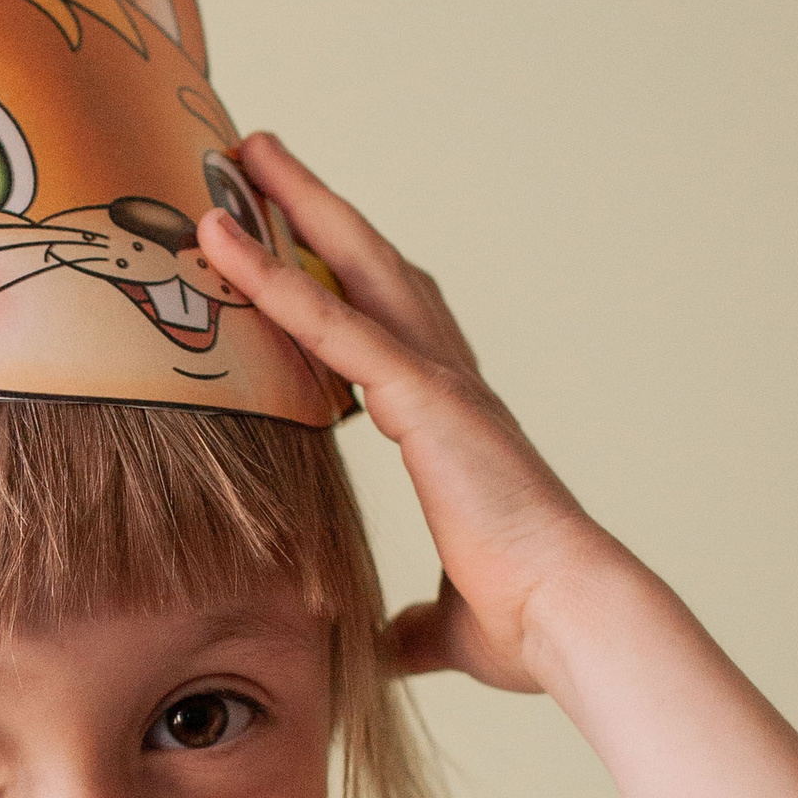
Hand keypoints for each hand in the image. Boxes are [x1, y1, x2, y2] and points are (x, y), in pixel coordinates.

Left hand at [198, 135, 607, 692]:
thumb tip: (388, 643)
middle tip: (258, 156)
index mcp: (455, 425)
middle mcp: (449, 385)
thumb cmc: (529, 623)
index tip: (301, 243)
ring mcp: (439, 384)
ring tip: (237, 155)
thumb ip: (412, 623)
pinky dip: (277, 282)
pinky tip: (227, 246)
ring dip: (295, 207)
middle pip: (371, 267)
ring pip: (355, 269)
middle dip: (316, 206)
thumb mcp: (448, 624)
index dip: (344, 281)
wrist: (570, 620)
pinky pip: (334, 326)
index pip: (389, 330)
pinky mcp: (424, 401)